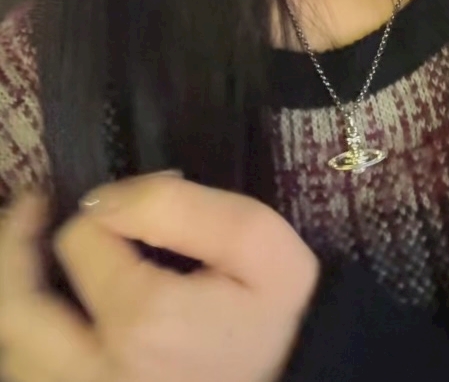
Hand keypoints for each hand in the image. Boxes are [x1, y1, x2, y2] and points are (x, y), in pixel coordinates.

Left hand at [0, 174, 319, 381]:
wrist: (305, 373)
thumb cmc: (280, 307)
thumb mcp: (252, 236)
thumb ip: (174, 205)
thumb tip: (103, 200)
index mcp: (142, 320)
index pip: (78, 242)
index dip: (99, 208)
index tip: (134, 200)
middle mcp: (102, 371)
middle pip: (19, 309)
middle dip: (13, 246)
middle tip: (29, 205)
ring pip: (17, 354)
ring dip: (17, 296)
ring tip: (30, 251)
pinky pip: (37, 376)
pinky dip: (28, 340)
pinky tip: (49, 309)